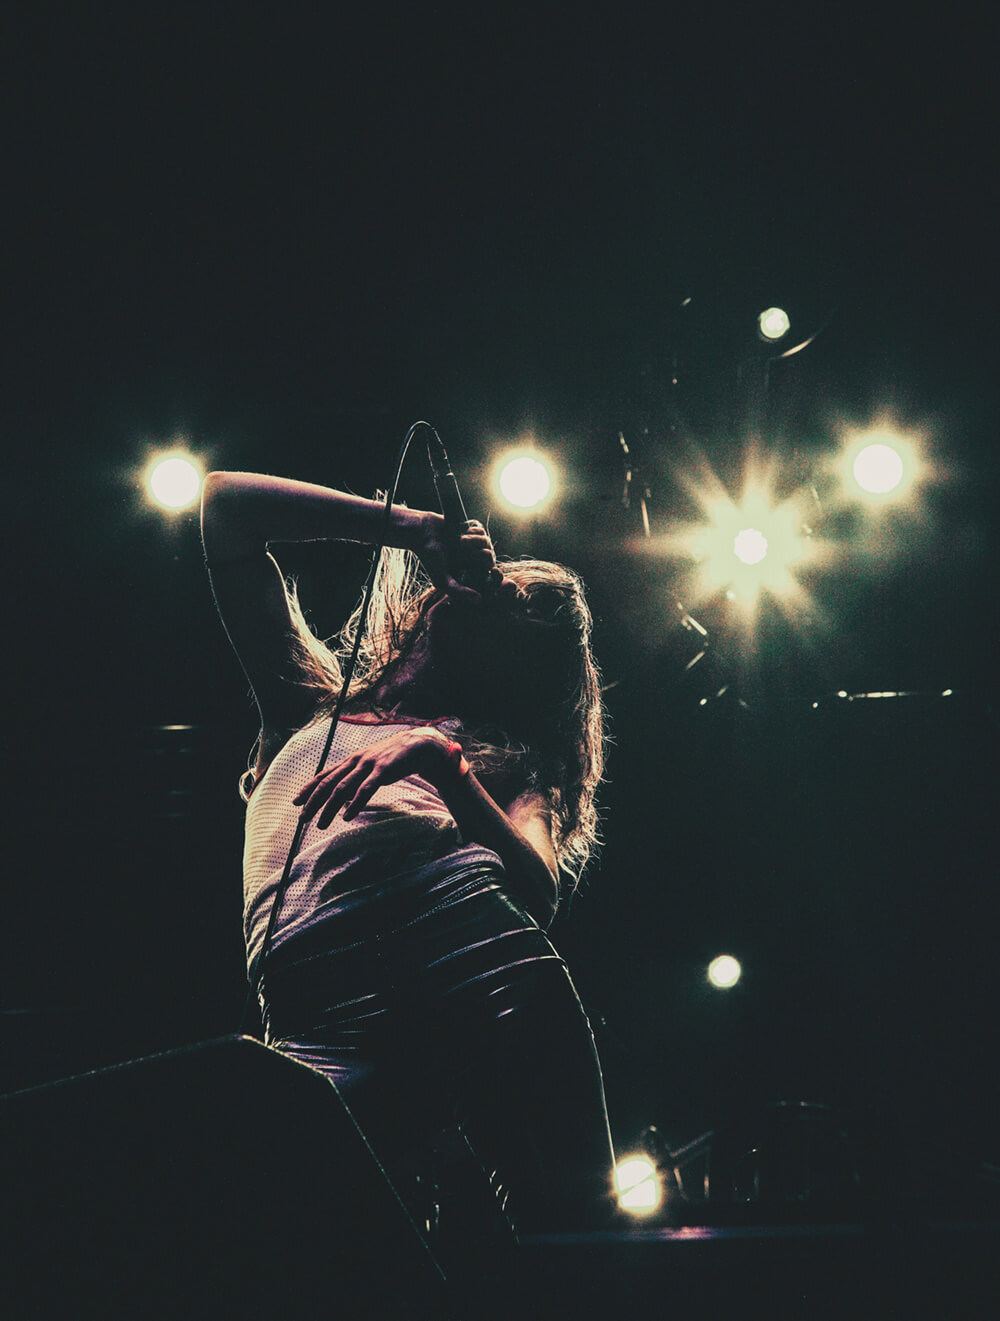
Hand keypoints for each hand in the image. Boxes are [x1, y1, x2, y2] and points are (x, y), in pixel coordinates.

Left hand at [292, 726, 454, 828]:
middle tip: (302, 818)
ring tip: (321, 823)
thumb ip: (355, 778)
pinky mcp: (383, 770)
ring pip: (343, 788)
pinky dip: (355, 803)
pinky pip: (366, 789)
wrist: (417, 746)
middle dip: (313, 802)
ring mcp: (368, 765)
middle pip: (329, 784)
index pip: (324, 775)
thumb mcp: (369, 766)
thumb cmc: (392, 759)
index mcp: (350, 761)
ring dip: (330, 807)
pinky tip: (348, 816)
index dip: (309, 788)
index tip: (296, 801)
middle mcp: (355, 762)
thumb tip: (342, 798)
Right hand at [417, 515, 502, 602]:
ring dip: (476, 541)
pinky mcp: (471, 531)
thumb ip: (459, 592)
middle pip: (491, 560)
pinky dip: (473, 531)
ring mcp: (474, 545)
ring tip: (460, 541)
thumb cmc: (431, 559)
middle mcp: (474, 561)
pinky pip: (482, 531)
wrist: (423, 533)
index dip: (500, 580)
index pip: (491, 581)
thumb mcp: (442, 581)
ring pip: (487, 544)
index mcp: (470, 575)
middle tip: (471, 553)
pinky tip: (462, 533)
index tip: (499, 576)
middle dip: (483, 556)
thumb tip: (479, 600)